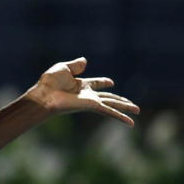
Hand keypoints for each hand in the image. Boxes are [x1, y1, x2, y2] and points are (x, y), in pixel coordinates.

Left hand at [25, 57, 139, 126]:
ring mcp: (91, 101)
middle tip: (131, 104)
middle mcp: (87, 94)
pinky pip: (110, 112)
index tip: (110, 82)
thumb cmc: (50, 82)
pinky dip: (120, 116)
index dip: (102, 82)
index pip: (95, 83)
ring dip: (125, 107)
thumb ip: (75, 65)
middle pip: (107, 97)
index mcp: (80, 84)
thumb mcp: (63, 68)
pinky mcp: (92, 107)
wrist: (45, 95)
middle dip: (119, 100)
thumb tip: (85, 60)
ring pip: (112, 104)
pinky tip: (131, 122)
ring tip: (137, 111)